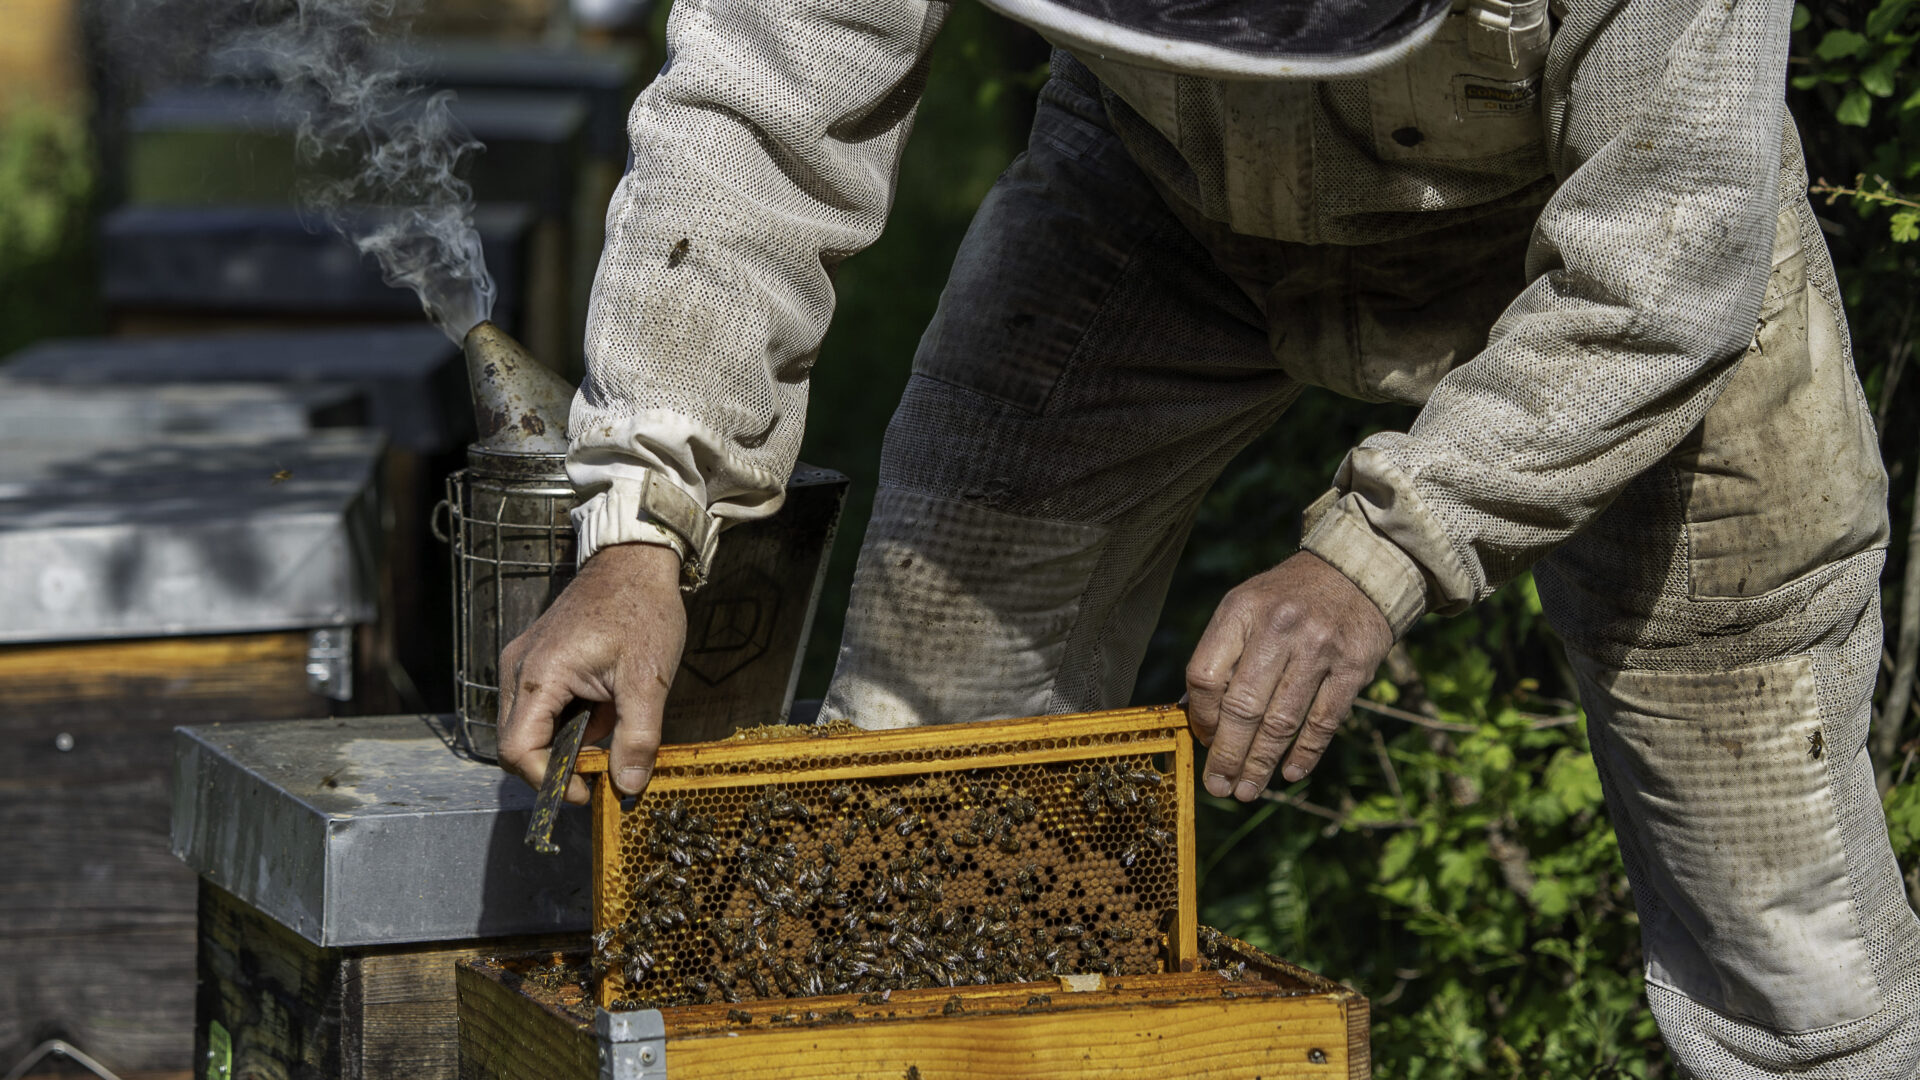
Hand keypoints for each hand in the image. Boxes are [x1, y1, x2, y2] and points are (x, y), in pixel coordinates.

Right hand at [497, 542, 685, 803]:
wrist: (635, 561)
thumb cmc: (642, 611)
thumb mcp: (648, 679)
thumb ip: (637, 737)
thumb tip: (628, 786)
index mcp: (539, 675)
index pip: (519, 751)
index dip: (550, 783)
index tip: (589, 792)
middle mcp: (518, 671)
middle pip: (516, 745)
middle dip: (555, 769)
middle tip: (600, 773)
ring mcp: (523, 665)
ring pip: (527, 729)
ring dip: (563, 744)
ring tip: (608, 730)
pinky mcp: (536, 662)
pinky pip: (538, 708)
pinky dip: (567, 722)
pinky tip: (601, 709)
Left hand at [1185, 551, 1391, 800]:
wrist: (1357, 571)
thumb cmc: (1287, 598)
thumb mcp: (1245, 608)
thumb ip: (1221, 655)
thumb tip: (1194, 714)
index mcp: (1241, 610)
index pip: (1206, 675)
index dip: (1200, 717)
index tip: (1203, 740)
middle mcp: (1278, 627)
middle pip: (1242, 706)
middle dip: (1227, 755)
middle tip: (1218, 786)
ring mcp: (1319, 648)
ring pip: (1282, 721)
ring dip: (1261, 763)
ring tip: (1247, 790)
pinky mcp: (1354, 667)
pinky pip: (1323, 721)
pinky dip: (1305, 753)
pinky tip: (1290, 773)